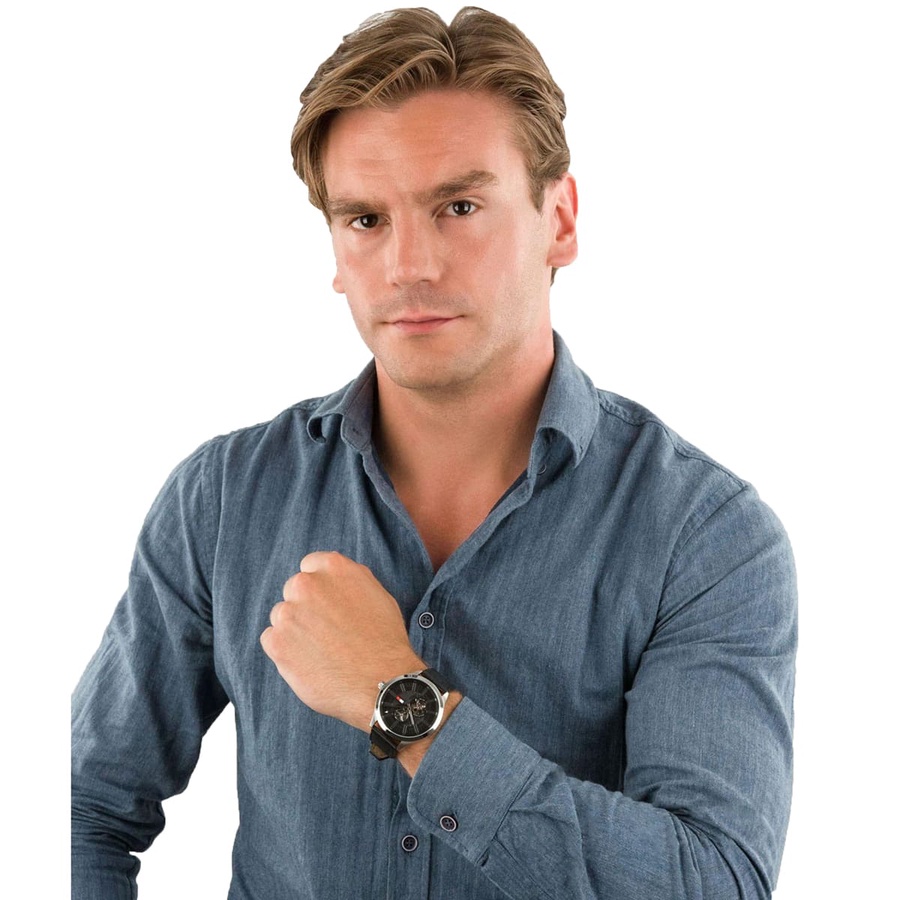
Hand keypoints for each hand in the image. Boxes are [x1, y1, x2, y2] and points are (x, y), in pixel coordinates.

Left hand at [260, 551, 423, 730]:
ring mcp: (289, 613)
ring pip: (281, 616)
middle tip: (326, 631)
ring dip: (295, 629)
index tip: (326, 603)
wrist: (382, 682)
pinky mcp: (276, 642)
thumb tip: (331, 578)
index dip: (319, 587)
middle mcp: (307, 584)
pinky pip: (271, 640)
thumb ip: (349, 579)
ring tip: (321, 650)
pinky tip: (310, 661)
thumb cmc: (384, 641)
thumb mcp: (377, 594)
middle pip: (293, 590)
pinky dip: (285, 651)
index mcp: (333, 567)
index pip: (310, 566)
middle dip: (305, 607)